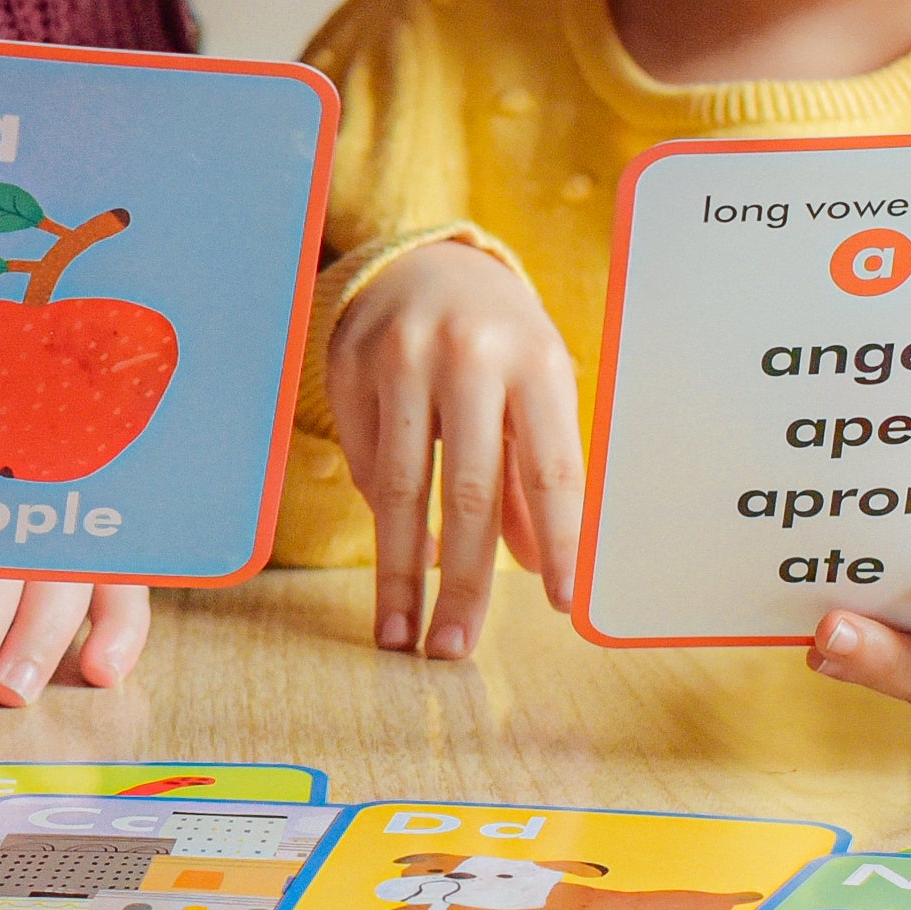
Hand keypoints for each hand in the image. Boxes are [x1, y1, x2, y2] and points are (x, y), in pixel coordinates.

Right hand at [326, 240, 584, 659]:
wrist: (423, 261)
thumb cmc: (500, 338)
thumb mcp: (538, 387)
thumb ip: (536, 472)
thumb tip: (538, 565)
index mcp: (534, 361)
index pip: (552, 468)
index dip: (561, 542)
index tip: (562, 604)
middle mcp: (467, 357)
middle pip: (468, 491)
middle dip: (466, 582)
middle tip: (456, 649)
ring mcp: (400, 361)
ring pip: (403, 490)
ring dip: (403, 573)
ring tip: (404, 636)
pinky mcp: (348, 370)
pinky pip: (366, 466)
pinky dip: (386, 517)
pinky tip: (398, 554)